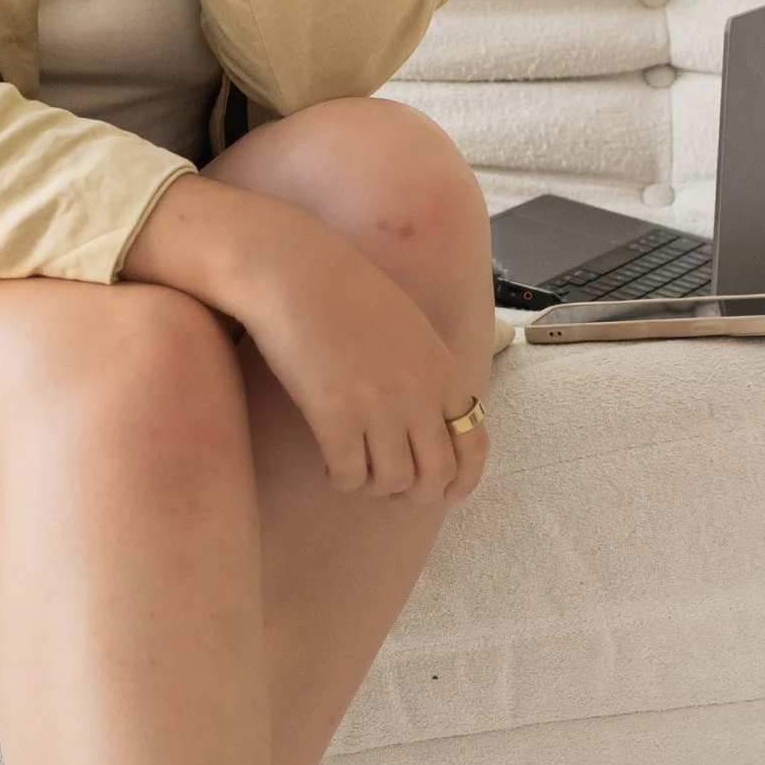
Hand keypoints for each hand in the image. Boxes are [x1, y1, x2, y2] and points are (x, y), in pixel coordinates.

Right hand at [125, 178, 488, 504]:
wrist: (290, 270)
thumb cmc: (342, 289)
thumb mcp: (409, 326)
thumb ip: (427, 372)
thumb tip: (430, 417)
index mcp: (443, 369)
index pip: (473, 444)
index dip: (462, 480)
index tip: (445, 493)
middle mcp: (419, 393)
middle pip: (435, 474)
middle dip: (416, 493)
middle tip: (390, 488)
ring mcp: (379, 406)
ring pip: (392, 482)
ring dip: (375, 486)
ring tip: (356, 468)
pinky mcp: (335, 416)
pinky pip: (349, 475)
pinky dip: (342, 478)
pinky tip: (330, 462)